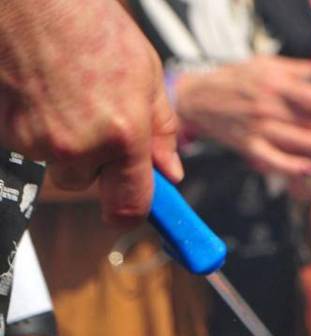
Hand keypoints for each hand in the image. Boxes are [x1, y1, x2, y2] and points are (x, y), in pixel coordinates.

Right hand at [0, 0, 183, 226]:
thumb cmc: (88, 24)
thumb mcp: (146, 75)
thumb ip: (161, 131)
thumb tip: (170, 173)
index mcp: (122, 136)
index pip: (128, 208)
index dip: (131, 213)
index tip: (133, 212)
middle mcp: (76, 145)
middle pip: (86, 183)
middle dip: (94, 160)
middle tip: (94, 113)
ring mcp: (33, 139)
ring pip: (55, 162)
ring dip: (61, 141)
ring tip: (64, 91)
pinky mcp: (1, 129)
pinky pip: (23, 143)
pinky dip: (31, 123)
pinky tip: (38, 89)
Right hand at [176, 56, 310, 178]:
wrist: (198, 99)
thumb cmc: (233, 80)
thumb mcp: (264, 63)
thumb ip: (298, 68)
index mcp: (274, 83)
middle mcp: (268, 107)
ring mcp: (260, 129)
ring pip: (303, 143)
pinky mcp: (252, 147)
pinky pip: (277, 161)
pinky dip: (295, 167)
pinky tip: (310, 167)